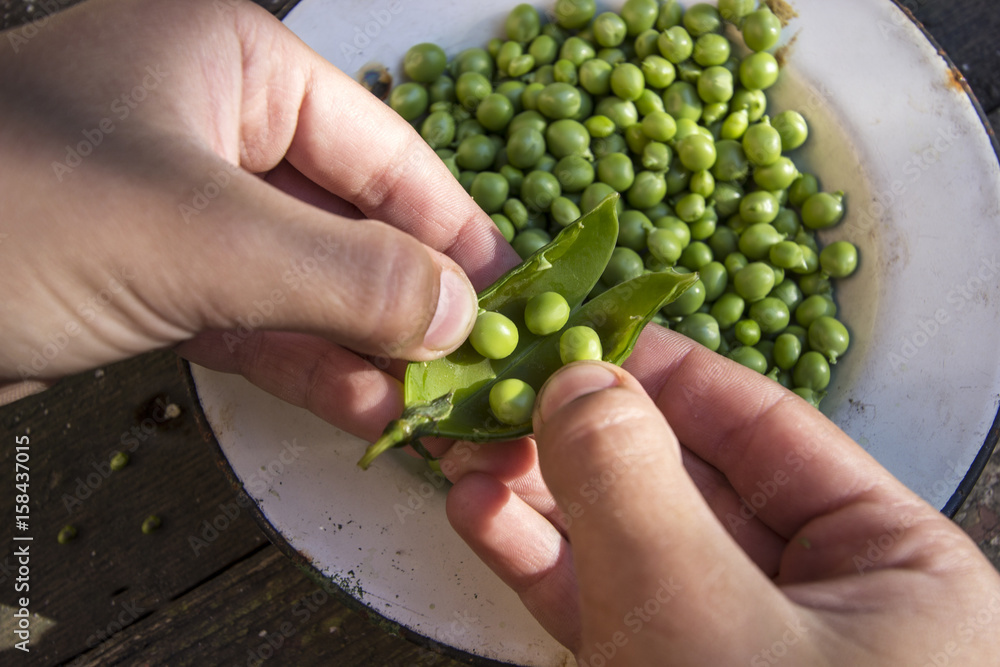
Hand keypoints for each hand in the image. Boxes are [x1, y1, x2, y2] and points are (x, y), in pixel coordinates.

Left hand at [0, 0, 518, 438]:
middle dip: (415, 303)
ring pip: (312, 280)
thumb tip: (463, 308)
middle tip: (481, 367)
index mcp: (233, 65)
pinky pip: (260, 319)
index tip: (513, 295)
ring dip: (372, 348)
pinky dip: (312, 364)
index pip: (385, 151)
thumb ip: (347, 274)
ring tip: (434, 406)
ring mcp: (186, 208)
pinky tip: (367, 409)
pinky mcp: (156, 278)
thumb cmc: (1, 211)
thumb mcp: (199, 234)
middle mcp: (216, 126)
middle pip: (354, 221)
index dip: (456, 229)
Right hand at [443, 325, 999, 664]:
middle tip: (499, 392)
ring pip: (635, 547)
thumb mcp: (706, 623)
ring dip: (546, 499)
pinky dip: (544, 566)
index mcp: (896, 569)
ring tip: (467, 449)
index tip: (580, 330)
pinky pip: (609, 609)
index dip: (667, 370)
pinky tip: (482, 517)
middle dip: (584, 437)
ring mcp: (740, 653)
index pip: (767, 427)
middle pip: (688, 482)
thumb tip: (577, 377)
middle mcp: (828, 607)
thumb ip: (637, 487)